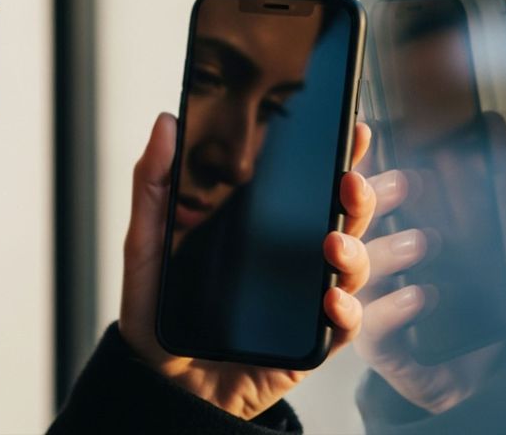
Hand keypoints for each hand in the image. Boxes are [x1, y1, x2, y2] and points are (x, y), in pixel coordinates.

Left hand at [119, 113, 375, 419]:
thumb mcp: (148, 241)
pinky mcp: (309, 342)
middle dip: (358, 196)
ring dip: (354, 249)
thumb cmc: (157, 310)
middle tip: (349, 181)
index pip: (309, 184)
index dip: (337, 157)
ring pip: (352, 265)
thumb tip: (167, 123)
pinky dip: (347, 310)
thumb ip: (154, 184)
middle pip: (342, 217)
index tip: (352, 131)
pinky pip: (343, 325)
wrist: (159, 382)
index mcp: (262, 226)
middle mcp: (290, 257)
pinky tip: (332, 299)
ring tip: (332, 242)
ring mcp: (303, 298)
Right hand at [354, 113, 505, 413]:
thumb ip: (485, 181)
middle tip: (393, 184)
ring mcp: (363, 304)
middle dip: (364, 203)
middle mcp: (362, 263)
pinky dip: (398, 307)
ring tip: (424, 240)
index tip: (369, 133)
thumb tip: (500, 123)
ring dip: (389, 253)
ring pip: (359, 274)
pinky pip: (376, 327)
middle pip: (348, 226)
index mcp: (377, 230)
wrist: (467, 366)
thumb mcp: (480, 231)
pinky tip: (425, 292)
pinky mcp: (378, 346)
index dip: (360, 161)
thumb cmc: (463, 291)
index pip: (359, 191)